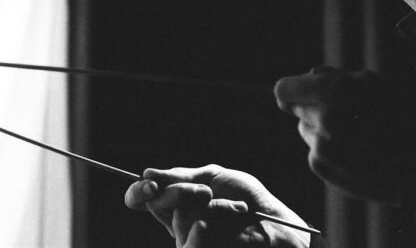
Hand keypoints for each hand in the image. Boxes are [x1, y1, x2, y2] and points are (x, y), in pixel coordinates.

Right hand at [124, 164, 310, 246]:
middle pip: (157, 204)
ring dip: (211, 208)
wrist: (277, 225)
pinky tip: (218, 225)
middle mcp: (178, 224)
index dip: (138, 192)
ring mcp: (189, 242)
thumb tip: (147, 174)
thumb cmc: (251, 202)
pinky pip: (191, 242)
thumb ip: (181, 178)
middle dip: (181, 192)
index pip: (143, 199)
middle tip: (206, 192)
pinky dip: (208, 227)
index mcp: (178, 203)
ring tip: (236, 210)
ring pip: (179, 220)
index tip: (149, 183)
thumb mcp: (215, 180)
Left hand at [274, 67, 415, 203]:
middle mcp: (323, 119)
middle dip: (315, 108)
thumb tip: (307, 77)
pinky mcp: (323, 168)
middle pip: (298, 109)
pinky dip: (330, 153)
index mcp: (334, 90)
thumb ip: (334, 78)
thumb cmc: (400, 118)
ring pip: (306, 130)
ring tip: (357, 137)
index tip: (299, 97)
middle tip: (349, 115)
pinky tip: (355, 155)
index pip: (284, 90)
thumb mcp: (371, 84)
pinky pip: (315, 152)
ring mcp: (321, 146)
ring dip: (322, 131)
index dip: (293, 92)